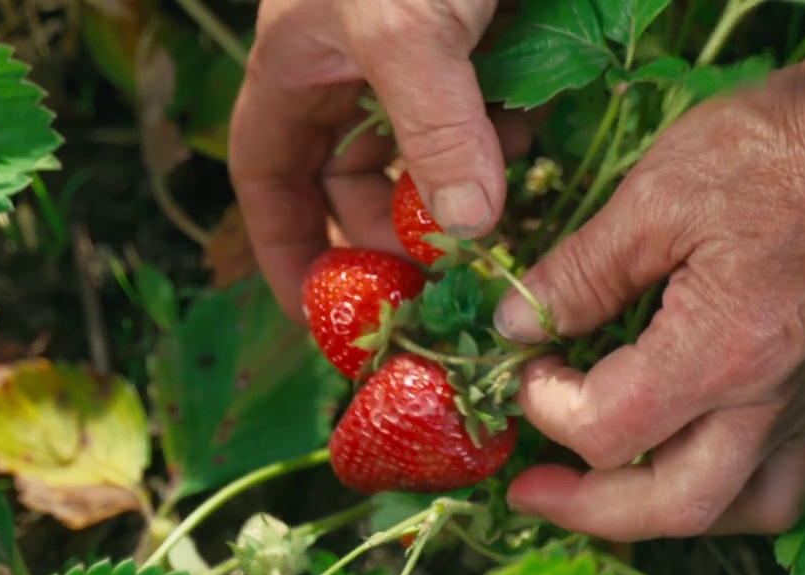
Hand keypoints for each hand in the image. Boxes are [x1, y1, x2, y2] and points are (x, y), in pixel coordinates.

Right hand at [228, 0, 531, 319]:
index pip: (271, 182)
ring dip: (462, 190)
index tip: (319, 317)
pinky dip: (507, 141)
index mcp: (297, 73)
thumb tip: (468, 229)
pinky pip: (485, 114)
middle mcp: (348, 72)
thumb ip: (433, 129)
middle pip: (354, 185)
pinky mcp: (479, 39)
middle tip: (440, 282)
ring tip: (500, 209)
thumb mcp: (405, 28)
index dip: (287, 251)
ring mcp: (415, 58)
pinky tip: (533, 141)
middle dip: (394, 236)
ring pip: (429, 154)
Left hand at [495, 59, 804, 540]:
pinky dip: (728, 486)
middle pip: (676, 504)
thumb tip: (515, 324)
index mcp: (723, 350)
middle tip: (529, 490)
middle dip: (588, 509)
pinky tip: (687, 455)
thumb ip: (581, 272)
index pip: (607, 428)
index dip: (545, 407)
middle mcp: (775, 398)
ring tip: (604, 489)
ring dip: (663, 511)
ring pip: (745, 506)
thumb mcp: (660, 194)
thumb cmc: (780, 148)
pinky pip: (787, 476)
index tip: (528, 363)